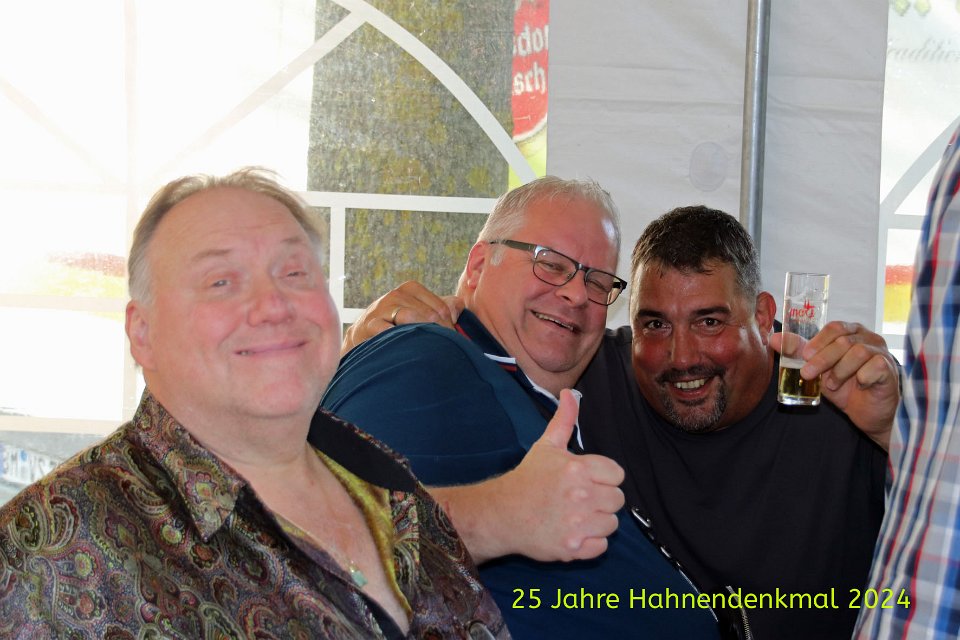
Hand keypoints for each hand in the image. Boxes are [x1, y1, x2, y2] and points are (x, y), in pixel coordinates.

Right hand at [342, 281, 463, 355]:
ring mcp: (381, 309)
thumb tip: (457, 309)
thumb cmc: (397, 324)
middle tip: (445, 350)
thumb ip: (443, 306)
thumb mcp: (420, 311)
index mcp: (410, 289)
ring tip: (428, 348)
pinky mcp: (369, 325)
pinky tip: (405, 347)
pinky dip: (398, 338)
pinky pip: (386, 330)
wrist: (362, 335)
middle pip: (428, 313)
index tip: (451, 341)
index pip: (440, 307)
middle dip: (439, 333)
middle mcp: (395, 295)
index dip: (449, 326)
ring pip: (408, 317)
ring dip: (422, 334)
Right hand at [433, 390, 624, 562]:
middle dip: (601, 500)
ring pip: (611, 523)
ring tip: (576, 516)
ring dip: (597, 522)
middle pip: (618, 500)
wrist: (502, 514)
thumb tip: (570, 392)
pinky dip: (590, 543)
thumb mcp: (546, 446)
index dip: (603, 477)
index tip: (586, 480)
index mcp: (577, 468)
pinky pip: (601, 546)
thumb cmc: (527, 479)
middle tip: (579, 500)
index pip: (617, 474)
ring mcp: (577, 523)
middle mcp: (580, 495)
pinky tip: (573, 532)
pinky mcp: (573, 547)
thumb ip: (564, 420)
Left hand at [770, 321, 899, 449]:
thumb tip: (774, 339)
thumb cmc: (844, 387)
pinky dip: (862, 377)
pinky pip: (875, 366)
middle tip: (807, 374)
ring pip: (858, 352)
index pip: (834, 327)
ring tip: (832, 385)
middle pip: (843, 340)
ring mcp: (881, 352)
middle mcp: (868, 338)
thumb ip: (799, 353)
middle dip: (822, 358)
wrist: (867, 414)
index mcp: (850, 333)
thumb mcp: (818, 370)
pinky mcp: (890, 368)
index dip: (818, 341)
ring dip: (840, 370)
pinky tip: (859, 385)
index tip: (805, 356)